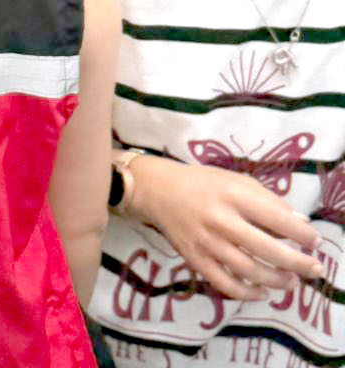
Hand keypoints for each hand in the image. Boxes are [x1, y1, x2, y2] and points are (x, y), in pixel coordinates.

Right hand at [130, 155, 323, 300]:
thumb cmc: (202, 182)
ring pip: (250, 271)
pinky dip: (248, 294)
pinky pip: (225, 284)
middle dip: (297, 263)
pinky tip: (262, 293)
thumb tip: (300, 222)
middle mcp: (220, 218)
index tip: (315, 242)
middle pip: (267, 249)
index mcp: (232, 193)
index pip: (276, 217)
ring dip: (277, 281)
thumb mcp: (235, 179)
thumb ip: (267, 198)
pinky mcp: (195, 259)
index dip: (301, 233)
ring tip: (293, 282)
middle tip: (315, 269)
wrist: (157, 190)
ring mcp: (206, 242)